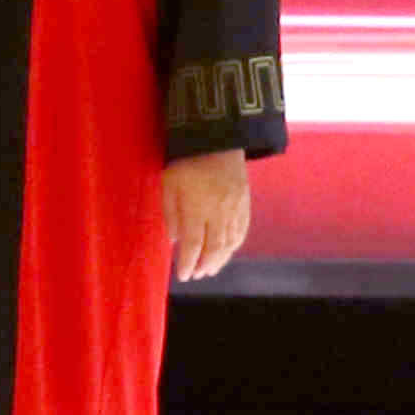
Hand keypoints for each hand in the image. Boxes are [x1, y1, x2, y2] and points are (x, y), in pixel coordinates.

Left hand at [161, 147, 251, 283]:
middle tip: (195, 275)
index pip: (192, 243)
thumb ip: (171, 213)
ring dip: (219, 260)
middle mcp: (219, 211)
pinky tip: (225, 251)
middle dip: (204, 265)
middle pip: (214, 247)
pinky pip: (241, 230)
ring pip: (230, 242)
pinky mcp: (245, 202)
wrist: (217, 138)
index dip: (187, 263)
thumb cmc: (186, 160)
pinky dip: (233, 246)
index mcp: (197, 206)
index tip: (182, 276)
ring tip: (208, 269)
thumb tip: (174, 240)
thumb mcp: (169, 182)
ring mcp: (235, 208)